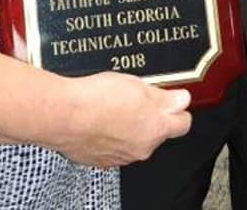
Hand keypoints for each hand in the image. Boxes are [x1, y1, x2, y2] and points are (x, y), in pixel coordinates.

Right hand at [56, 71, 190, 167]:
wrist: (64, 116)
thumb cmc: (98, 99)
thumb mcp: (138, 86)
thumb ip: (164, 97)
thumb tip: (182, 100)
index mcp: (155, 129)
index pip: (183, 124)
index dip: (179, 108)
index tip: (173, 98)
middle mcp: (141, 148)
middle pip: (157, 132)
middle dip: (150, 115)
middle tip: (134, 96)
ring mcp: (120, 157)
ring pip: (134, 139)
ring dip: (128, 124)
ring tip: (112, 104)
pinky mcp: (100, 159)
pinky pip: (113, 146)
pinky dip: (109, 134)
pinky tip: (99, 118)